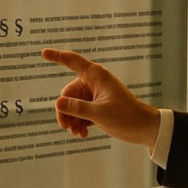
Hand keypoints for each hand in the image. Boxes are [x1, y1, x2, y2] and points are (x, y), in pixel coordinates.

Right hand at [41, 48, 160, 146]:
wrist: (143, 128)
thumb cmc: (126, 116)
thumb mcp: (98, 113)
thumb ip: (77, 108)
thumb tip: (58, 103)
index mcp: (96, 76)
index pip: (72, 61)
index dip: (57, 56)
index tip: (43, 52)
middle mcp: (94, 83)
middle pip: (68, 93)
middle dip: (65, 110)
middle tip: (66, 127)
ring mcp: (95, 96)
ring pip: (73, 105)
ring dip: (72, 120)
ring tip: (77, 133)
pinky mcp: (97, 108)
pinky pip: (80, 113)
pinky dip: (79, 123)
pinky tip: (82, 135)